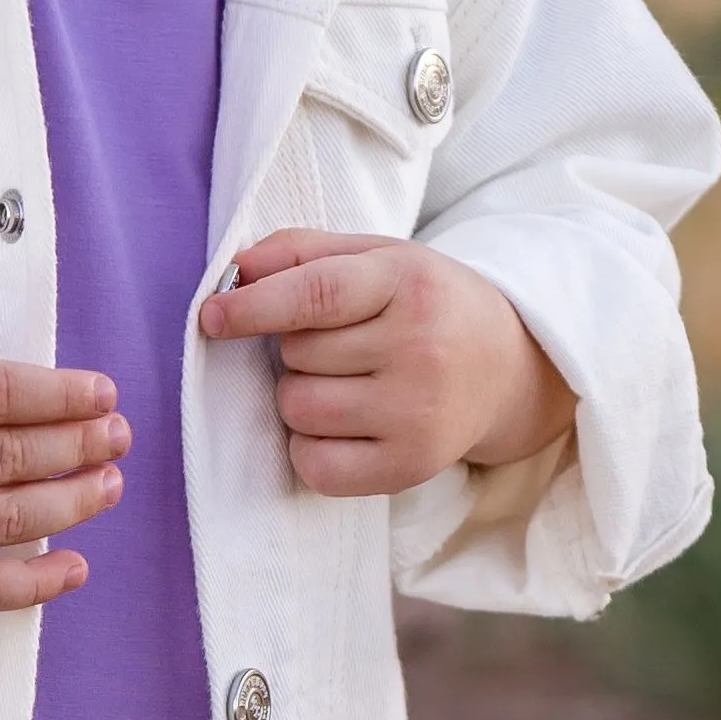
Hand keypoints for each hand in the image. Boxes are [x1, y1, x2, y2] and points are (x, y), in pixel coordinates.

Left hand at [197, 227, 576, 496]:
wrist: (508, 368)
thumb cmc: (426, 306)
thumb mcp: (379, 258)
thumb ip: (302, 253)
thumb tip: (234, 270)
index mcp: (410, 283)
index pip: (316, 294)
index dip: (253, 306)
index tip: (212, 316)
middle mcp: (421, 348)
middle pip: (297, 355)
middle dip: (296, 350)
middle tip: (344, 346)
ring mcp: (419, 413)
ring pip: (299, 409)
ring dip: (301, 397)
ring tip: (348, 384)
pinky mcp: (411, 466)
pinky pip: (315, 465)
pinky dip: (311, 448)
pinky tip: (346, 426)